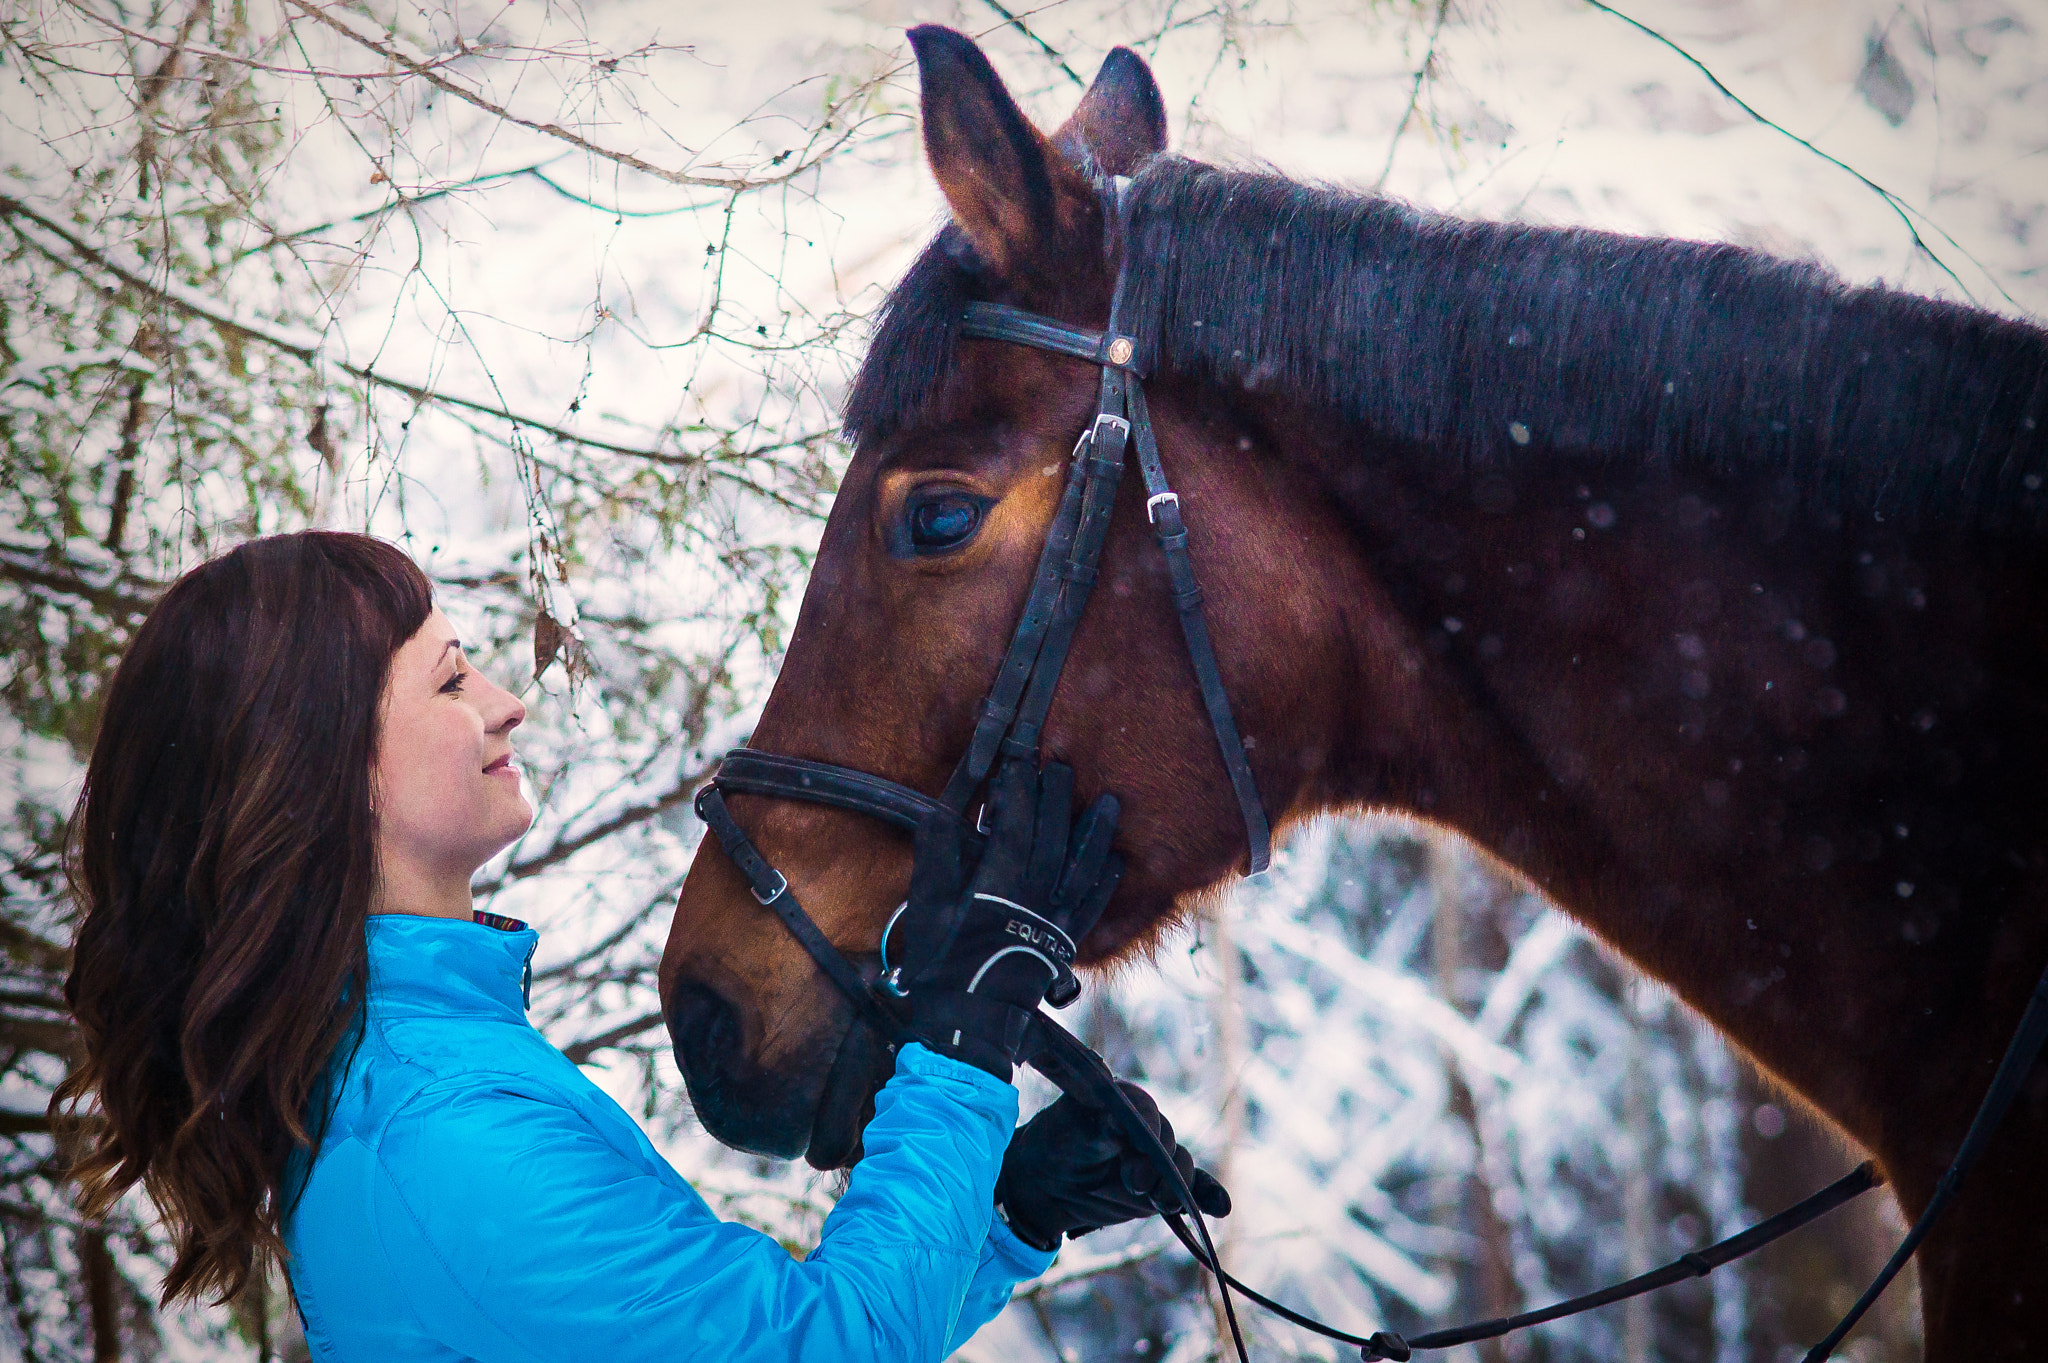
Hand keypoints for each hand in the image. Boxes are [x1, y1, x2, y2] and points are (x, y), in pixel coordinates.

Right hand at [885, 760, 1121, 1079]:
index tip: (1019, 761)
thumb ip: (936, 858)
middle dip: (1057, 798)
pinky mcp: (1066, 941)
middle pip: (1052, 836)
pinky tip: (1116, 860)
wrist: (971, 1025)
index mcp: (998, 886)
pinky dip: (1106, 881)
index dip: (1019, 791)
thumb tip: (940, 812)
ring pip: (1083, 866)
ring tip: (1109, 802)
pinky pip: (1093, 905)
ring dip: (1096, 831)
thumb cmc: (942, 967)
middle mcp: (1035, 898)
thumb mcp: (927, 910)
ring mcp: (1055, 920)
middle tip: (1060, 765)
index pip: (1014, 825)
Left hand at [995, 1081, 1230, 1251]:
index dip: (1146, 1126)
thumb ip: (1101, 1126)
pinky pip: (1193, 1188)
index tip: (1137, 1142)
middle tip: (1133, 1182)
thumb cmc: (1057, 1143)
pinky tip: (1221, 1207)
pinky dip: (1209, 1196)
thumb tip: (1128, 1122)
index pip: (1145, 1109)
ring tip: (1159, 1203)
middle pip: (1168, 1140)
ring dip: (1178, 1186)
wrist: (1049, 1182)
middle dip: (1157, 1164)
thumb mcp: (1073, 1132)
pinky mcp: (1164, 1185)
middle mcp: (1146, 1125)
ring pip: (1182, 1167)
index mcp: (1124, 1100)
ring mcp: (1157, 1157)